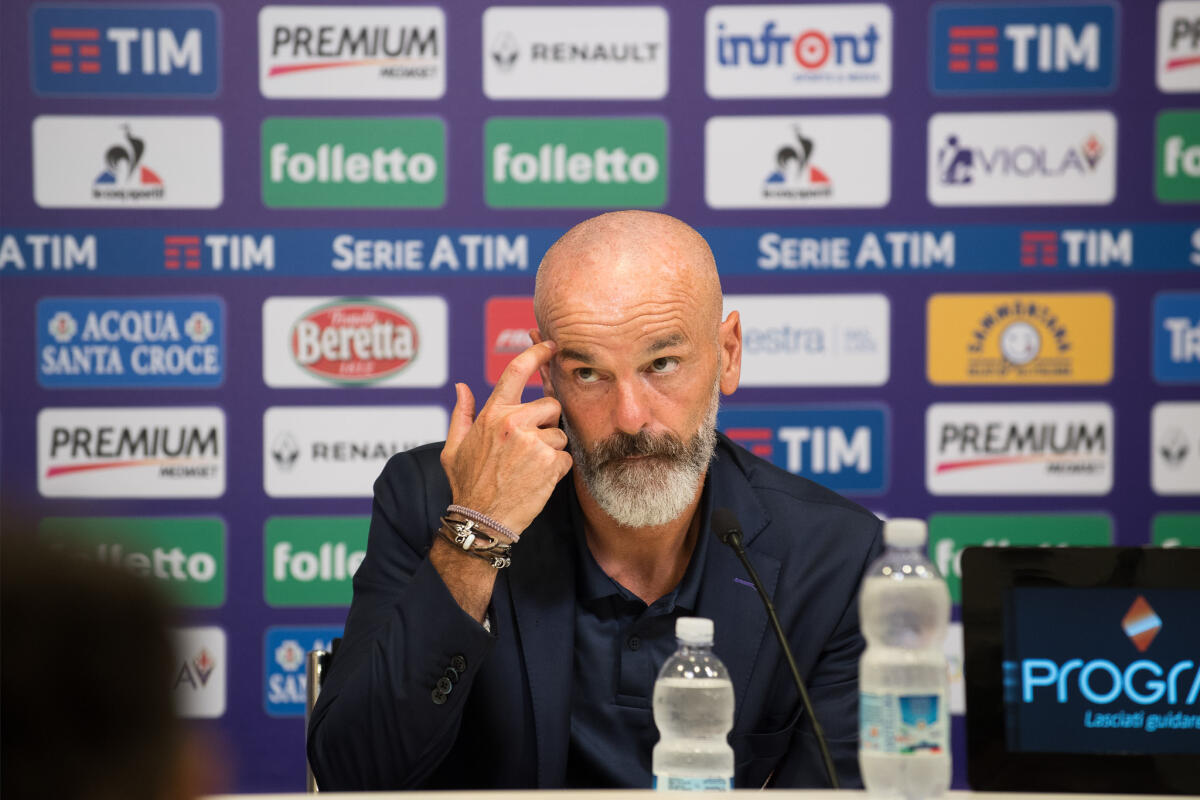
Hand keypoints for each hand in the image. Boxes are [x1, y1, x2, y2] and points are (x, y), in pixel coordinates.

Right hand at [440, 340, 572, 534]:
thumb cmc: (468, 485)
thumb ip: (461, 414)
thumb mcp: (454, 448)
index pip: (516, 371)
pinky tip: (537, 481)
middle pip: (550, 406)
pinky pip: (566, 458)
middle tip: (530, 448)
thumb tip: (462, 387)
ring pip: (560, 434)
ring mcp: (533, 443)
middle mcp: (513, 423)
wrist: (481, 521)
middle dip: (547, 424)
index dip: (537, 353)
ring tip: (529, 468)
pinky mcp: (550, 464)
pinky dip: (557, 470)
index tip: (551, 346)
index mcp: (492, 414)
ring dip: (551, 450)